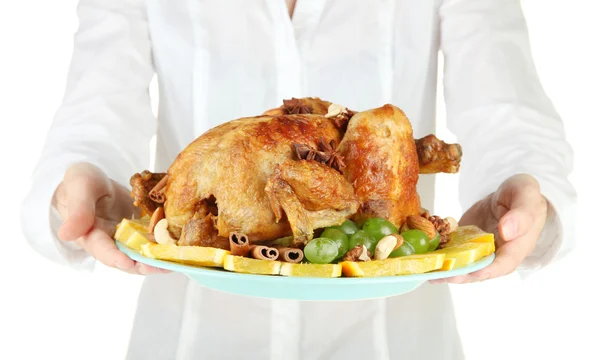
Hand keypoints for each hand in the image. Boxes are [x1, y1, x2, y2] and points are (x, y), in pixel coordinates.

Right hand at [54, 162, 167, 274]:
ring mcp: (127, 238)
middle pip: (128, 259)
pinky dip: (166, 244)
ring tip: (177, 259)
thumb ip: (78, 209)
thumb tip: (66, 234)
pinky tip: (182, 244)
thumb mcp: (79, 188)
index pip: (102, 250)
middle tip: (163, 265)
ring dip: (159, 258)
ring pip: (143, 254)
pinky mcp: (141, 231)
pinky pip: (154, 241)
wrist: (92, 181)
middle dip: (146, 264)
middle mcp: (110, 242)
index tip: (128, 261)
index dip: (115, 257)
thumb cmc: (80, 183)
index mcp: (91, 235)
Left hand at [431, 174, 547, 283]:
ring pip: (464, 265)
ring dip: (445, 269)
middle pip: (480, 270)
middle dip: (459, 274)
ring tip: (426, 271)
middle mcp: (498, 254)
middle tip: (440, 274)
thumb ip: (521, 214)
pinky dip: (439, 256)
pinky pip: (453, 253)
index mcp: (517, 246)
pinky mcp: (466, 244)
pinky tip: (422, 259)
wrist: (510, 194)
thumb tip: (508, 231)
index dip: (486, 270)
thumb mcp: (526, 196)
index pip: (503, 264)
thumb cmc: (523, 195)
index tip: (470, 272)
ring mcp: (480, 250)